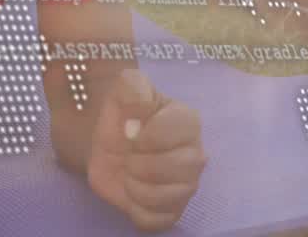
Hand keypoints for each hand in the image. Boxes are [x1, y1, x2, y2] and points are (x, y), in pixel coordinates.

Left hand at [87, 69, 205, 231]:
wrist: (110, 144)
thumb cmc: (124, 115)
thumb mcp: (125, 88)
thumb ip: (133, 86)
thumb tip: (138, 112)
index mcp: (188, 122)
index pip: (167, 134)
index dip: (142, 137)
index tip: (132, 132)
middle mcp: (197, 156)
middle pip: (170, 168)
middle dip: (137, 162)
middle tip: (130, 156)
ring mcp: (187, 187)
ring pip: (162, 197)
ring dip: (134, 186)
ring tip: (131, 174)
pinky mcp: (173, 213)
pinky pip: (154, 220)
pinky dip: (135, 209)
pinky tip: (134, 193)